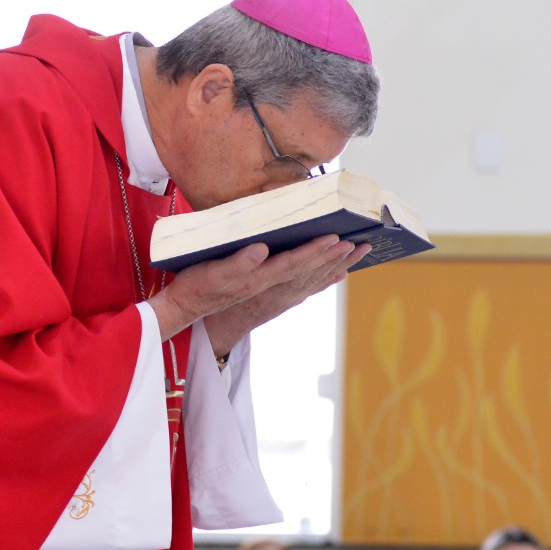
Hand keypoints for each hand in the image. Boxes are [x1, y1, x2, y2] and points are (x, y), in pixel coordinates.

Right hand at [147, 235, 367, 342]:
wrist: (190, 311)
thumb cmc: (197, 287)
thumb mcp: (211, 272)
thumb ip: (238, 261)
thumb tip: (262, 249)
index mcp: (260, 279)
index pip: (294, 262)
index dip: (315, 250)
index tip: (335, 237)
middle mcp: (273, 289)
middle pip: (310, 271)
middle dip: (336, 257)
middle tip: (360, 243)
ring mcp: (275, 295)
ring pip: (312, 279)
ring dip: (336, 265)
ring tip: (357, 252)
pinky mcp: (273, 297)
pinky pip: (306, 288)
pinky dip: (324, 280)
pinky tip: (336, 274)